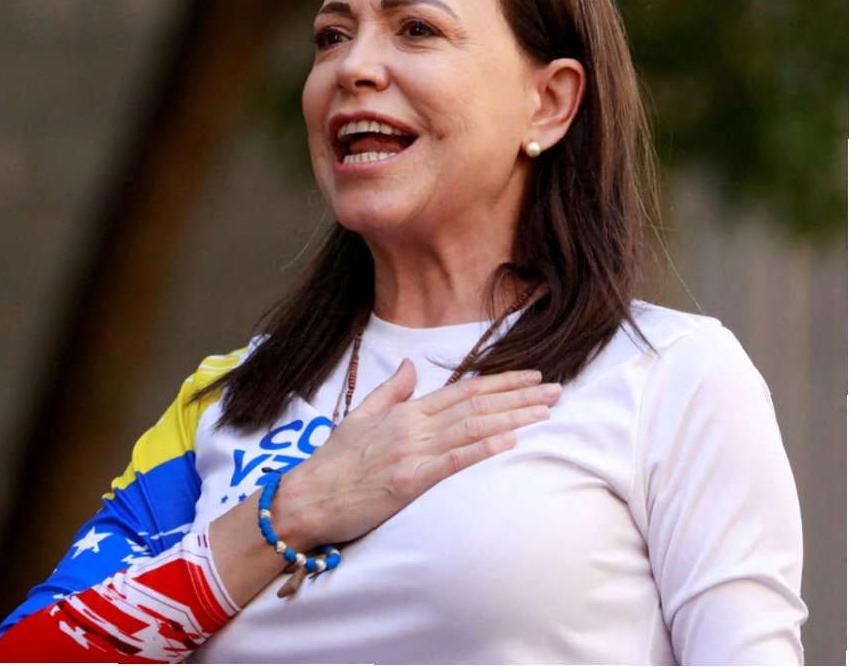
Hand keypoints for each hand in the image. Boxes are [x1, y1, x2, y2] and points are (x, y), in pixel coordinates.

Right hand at [270, 360, 559, 548]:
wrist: (307, 498)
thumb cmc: (333, 462)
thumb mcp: (360, 415)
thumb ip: (391, 390)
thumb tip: (411, 364)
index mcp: (404, 411)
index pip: (462, 390)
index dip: (500, 382)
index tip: (532, 377)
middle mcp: (412, 426)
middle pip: (475, 405)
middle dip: (519, 397)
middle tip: (555, 391)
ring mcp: (411, 453)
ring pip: (471, 428)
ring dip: (512, 418)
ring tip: (545, 412)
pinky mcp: (408, 482)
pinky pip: (452, 462)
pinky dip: (482, 448)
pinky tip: (509, 441)